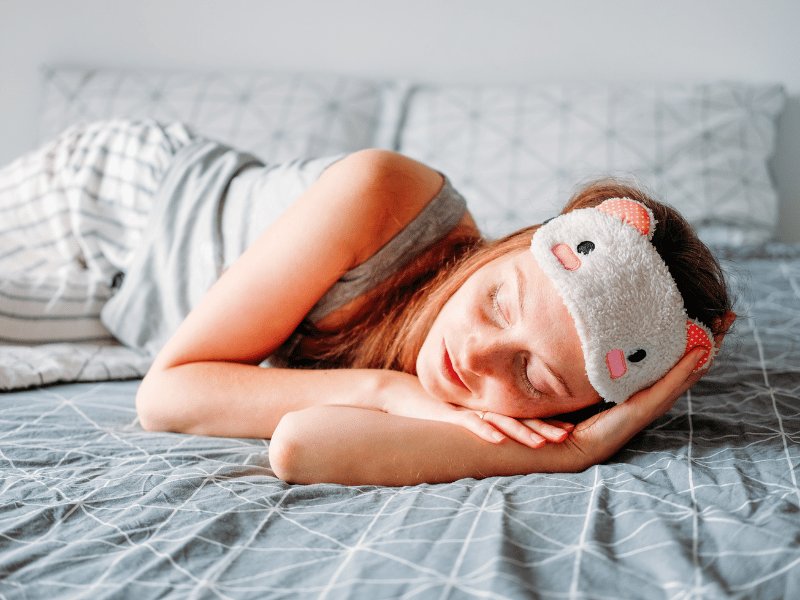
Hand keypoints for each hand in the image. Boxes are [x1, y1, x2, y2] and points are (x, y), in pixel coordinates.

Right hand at [376, 371, 570, 448]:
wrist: (400, 395)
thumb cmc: (434, 409)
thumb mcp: (463, 415)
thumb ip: (485, 421)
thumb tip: (508, 437)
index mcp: (488, 407)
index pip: (522, 414)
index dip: (545, 420)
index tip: (570, 428)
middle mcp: (481, 406)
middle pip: (518, 416)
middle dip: (544, 426)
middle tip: (568, 435)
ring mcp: (466, 409)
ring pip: (500, 420)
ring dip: (522, 432)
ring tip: (544, 443)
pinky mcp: (447, 414)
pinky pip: (470, 423)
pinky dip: (485, 432)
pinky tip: (499, 441)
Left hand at [549, 311, 735, 470]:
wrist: (580, 442)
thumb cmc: (592, 413)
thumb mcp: (610, 382)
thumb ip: (621, 367)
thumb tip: (619, 339)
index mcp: (656, 389)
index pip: (686, 363)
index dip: (704, 342)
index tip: (717, 318)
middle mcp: (662, 395)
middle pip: (696, 366)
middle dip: (714, 341)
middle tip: (729, 317)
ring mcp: (656, 402)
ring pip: (690, 373)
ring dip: (707, 350)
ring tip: (720, 328)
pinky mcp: (646, 407)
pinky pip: (669, 384)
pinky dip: (684, 368)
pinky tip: (697, 352)